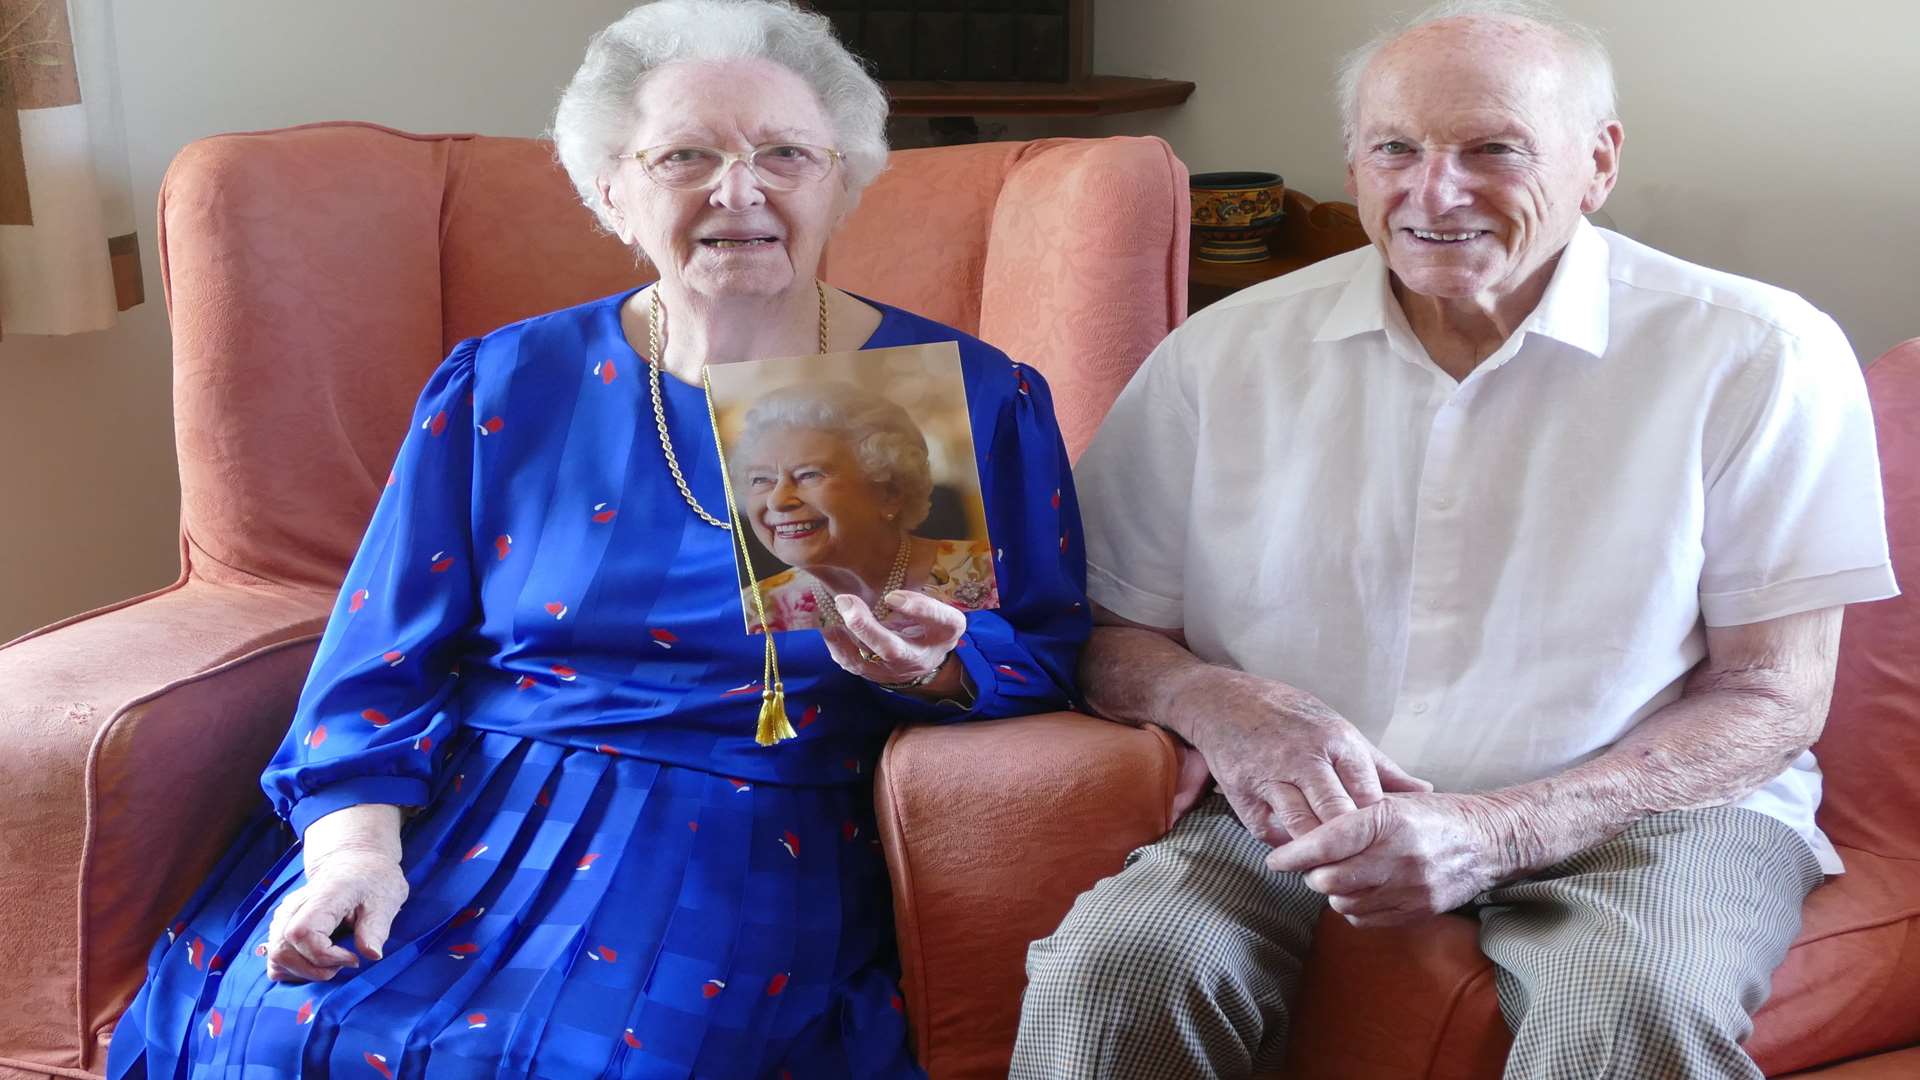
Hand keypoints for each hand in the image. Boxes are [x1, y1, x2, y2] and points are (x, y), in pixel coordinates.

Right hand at [264, 848, 407, 982]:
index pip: (302, 934)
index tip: (354, 958)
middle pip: (282, 951)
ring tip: (333, 962)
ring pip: (275, 958)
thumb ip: (376, 929)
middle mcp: (294, 906)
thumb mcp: (385, 901)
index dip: (325, 956)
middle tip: (344, 962)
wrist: (356, 863)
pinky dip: (295, 969)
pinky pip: (276, 958)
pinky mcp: (281, 926)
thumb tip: (372, 955)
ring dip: (304, 972)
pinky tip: (319, 962)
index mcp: (321, 897)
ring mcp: (284, 916)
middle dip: (313, 970)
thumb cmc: (372, 880)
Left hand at [822, 590, 965, 685]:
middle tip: (845, 601)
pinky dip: (835, 642)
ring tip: (828, 611)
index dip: (918, 608)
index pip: (940, 620)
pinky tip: (826, 624)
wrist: (922, 660)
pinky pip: (849, 661)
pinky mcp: (872, 674)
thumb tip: (888, 580)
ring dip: (843, 635)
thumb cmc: (929, 622)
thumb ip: (921, 594)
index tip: (893, 596)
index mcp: (945, 632)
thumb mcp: (938, 606)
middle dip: (866, 627)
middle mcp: (919, 656)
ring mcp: (894, 669)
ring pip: (866, 658)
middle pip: (892, 649)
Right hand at [1173, 670, 1429, 846]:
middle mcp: (1303, 758)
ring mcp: (1269, 776)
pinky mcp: (1241, 793)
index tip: (1384, 841)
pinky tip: (1296, 847)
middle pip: (1338, 817)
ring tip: (1332, 866)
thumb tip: (1425, 792)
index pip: (1368, 797)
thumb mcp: (1339, 730)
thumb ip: (1381, 767)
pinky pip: (1268, 832)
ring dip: (1318, 851)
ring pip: (1303, 829)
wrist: (1223, 702)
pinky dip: (1283, 843)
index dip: (1378, 825)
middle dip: (1351, 844)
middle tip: (1363, 865)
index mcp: (1336, 741)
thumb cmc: (1291, 717)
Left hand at [1265, 792, 1515, 926]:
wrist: (1488, 842)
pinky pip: (1365, 919)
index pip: (1328, 841)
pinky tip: (1362, 889)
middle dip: (1311, 874)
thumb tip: (1301, 828)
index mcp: (1388, 820)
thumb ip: (1351, 814)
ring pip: (1344, 902)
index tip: (1275, 859)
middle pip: (1329, 879)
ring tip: (1340, 874)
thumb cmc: (1433, 815)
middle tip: (1310, 865)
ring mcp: (1410, 888)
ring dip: (1332, 891)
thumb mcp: (1393, 800)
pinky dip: (1353, 907)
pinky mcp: (1418, 912)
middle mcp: (1399, 856)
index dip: (1295, 853)